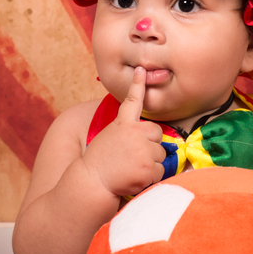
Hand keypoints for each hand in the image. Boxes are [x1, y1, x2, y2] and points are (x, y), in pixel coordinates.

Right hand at [81, 67, 167, 197]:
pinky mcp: (148, 167)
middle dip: (151, 146)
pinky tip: (134, 179)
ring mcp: (143, 150)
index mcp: (122, 124)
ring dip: (151, 163)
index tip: (141, 70)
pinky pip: (160, 171)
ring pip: (161, 155)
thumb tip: (147, 135)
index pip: (132, 101)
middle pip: (157, 135)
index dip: (138, 85)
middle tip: (133, 157)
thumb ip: (126, 132)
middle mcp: (134, 133)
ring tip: (131, 169)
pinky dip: (151, 177)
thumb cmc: (98, 164)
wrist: (91, 183)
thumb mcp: (109, 138)